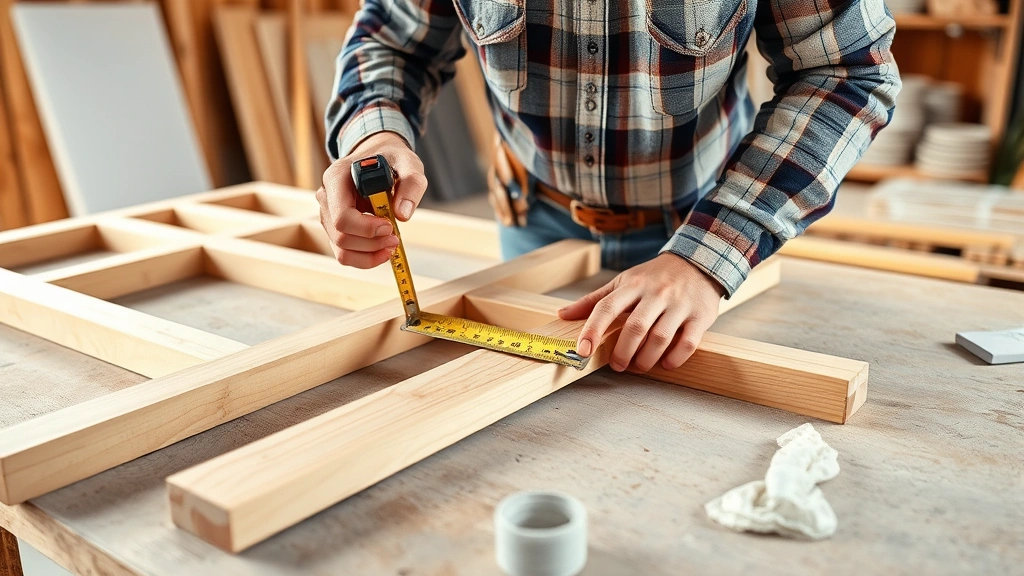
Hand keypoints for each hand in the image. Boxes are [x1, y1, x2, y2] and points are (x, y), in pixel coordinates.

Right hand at [316, 131, 427, 267]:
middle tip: (396, 239)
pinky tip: (383, 250)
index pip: (342, 216)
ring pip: (342, 250)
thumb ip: (411, 184)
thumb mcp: (408, 163)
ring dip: (370, 255)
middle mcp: (326, 197)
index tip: (390, 226)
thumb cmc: (391, 159)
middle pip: (341, 236)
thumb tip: (403, 214)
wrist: (378, 157)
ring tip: (392, 246)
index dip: (367, 228)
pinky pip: (345, 254)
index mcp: (336, 177)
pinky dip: (365, 258)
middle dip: (372, 244)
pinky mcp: (336, 228)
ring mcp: (328, 214)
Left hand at [558, 253, 723, 372]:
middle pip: (635, 327)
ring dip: (646, 359)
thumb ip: (594, 300)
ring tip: (639, 366)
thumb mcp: (624, 282)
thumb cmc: (655, 276)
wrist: (699, 261)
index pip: (606, 307)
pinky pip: (688, 343)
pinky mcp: (700, 316)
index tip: (582, 351)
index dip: (592, 331)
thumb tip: (562, 315)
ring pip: (660, 338)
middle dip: (622, 352)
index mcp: (633, 285)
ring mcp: (679, 305)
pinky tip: (665, 363)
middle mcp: (656, 293)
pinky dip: (674, 359)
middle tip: (617, 365)